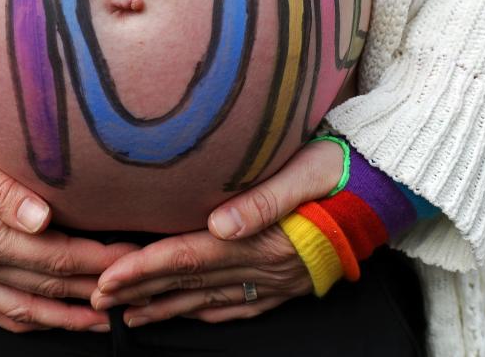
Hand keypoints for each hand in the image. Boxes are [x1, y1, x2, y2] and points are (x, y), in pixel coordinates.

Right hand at [0, 123, 139, 332]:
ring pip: (25, 307)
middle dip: (95, 287)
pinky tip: (46, 320)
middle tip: (133, 287)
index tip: (130, 257)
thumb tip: (42, 216)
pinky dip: (26, 320)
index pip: (56, 254)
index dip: (98, 259)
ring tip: (102, 319)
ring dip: (67, 316)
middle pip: (49, 283)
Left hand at [90, 139, 343, 324]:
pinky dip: (207, 312)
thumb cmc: (342, 170)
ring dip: (165, 306)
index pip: (189, 257)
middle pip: (190, 282)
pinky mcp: (288, 282)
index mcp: (263, 239)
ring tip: (128, 313)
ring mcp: (277, 280)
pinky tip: (189, 314)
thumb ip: (262, 199)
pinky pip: (240, 304)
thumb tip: (218, 222)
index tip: (106, 278)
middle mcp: (265, 266)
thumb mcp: (305, 172)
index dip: (144, 269)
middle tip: (97, 299)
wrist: (387, 190)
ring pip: (209, 299)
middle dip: (140, 291)